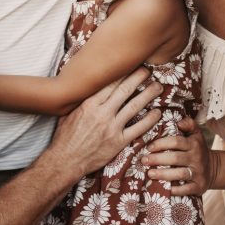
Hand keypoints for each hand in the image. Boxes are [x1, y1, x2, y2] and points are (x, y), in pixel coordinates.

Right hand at [47, 67, 162, 178]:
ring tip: (158, 87)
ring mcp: (112, 127)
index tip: (130, 64)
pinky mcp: (119, 142)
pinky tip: (157, 113)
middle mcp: (102, 113)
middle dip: (138, 77)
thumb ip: (81, 100)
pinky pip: (138, 128)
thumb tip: (87, 87)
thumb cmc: (65, 136)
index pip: (110, 83)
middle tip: (148, 69)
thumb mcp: (68, 113)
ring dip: (148, 95)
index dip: (122, 72)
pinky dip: (150, 120)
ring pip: (134, 106)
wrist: (66, 160)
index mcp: (89, 104)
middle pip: (125, 90)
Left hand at [143, 117, 214, 195]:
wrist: (214, 169)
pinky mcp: (198, 186)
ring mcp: (198, 173)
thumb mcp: (196, 134)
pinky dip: (174, 190)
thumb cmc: (197, 149)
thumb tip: (179, 121)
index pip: (176, 142)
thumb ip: (188, 124)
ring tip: (149, 174)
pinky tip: (163, 188)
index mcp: (194, 144)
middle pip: (175, 158)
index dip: (161, 144)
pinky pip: (185, 189)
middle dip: (157, 159)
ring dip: (163, 174)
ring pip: (179, 174)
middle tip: (143, 160)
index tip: (148, 147)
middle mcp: (197, 158)